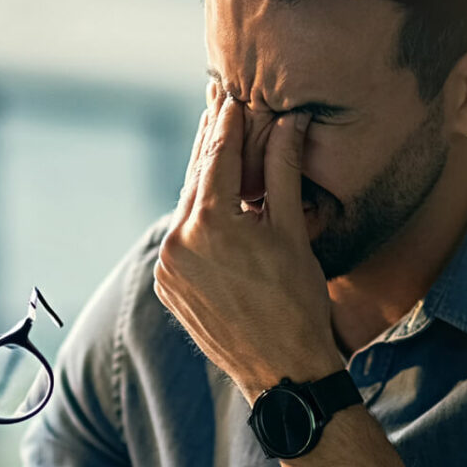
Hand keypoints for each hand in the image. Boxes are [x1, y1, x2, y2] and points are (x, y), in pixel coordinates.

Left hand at [153, 91, 344, 402]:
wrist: (282, 370)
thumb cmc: (298, 301)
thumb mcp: (292, 230)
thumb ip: (281, 171)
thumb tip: (288, 122)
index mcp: (210, 223)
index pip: (218, 156)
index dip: (227, 123)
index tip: (231, 95)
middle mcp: (179, 242)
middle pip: (196, 178)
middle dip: (211, 142)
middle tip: (217, 106)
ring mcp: (168, 267)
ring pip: (186, 207)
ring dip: (204, 178)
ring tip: (217, 147)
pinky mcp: (168, 286)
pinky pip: (181, 238)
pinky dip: (196, 216)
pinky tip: (213, 200)